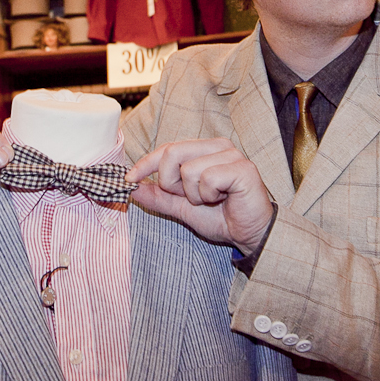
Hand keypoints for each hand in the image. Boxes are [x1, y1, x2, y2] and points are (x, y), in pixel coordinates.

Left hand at [126, 138, 274, 253]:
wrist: (250, 234)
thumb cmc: (221, 217)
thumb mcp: (182, 207)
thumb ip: (159, 196)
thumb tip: (131, 186)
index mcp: (204, 149)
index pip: (167, 148)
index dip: (146, 163)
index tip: (129, 179)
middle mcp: (218, 146)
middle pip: (172, 153)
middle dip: (171, 183)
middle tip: (190, 198)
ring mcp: (232, 155)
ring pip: (188, 170)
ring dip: (194, 194)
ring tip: (212, 200)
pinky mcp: (242, 168)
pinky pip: (208, 178)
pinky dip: (209, 196)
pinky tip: (222, 200)